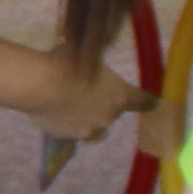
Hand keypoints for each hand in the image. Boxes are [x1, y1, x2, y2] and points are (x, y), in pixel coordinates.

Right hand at [27, 56, 143, 149]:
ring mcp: (88, 130)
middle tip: (87, 90)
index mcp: (120, 95)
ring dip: (89, 119)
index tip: (153, 102)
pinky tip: (55, 111)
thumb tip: (95, 58)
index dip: (148, 101)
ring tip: (72, 106)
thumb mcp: (89, 56)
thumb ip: (97, 64)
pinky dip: (68, 124)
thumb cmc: (67, 63)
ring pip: (95, 128)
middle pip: (114, 113)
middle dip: (104, 104)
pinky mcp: (67, 137)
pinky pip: (73, 131)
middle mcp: (109, 116)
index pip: (144, 102)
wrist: (39, 84)